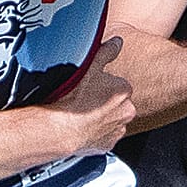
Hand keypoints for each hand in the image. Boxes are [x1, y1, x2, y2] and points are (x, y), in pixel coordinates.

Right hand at [54, 37, 135, 152]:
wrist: (60, 129)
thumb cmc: (72, 98)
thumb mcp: (89, 66)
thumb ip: (106, 52)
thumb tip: (117, 42)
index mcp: (124, 90)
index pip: (117, 84)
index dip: (102, 84)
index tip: (89, 86)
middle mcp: (126, 111)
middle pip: (116, 103)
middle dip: (104, 101)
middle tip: (84, 100)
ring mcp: (117, 129)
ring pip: (110, 120)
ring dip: (100, 117)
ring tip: (81, 114)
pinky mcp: (107, 144)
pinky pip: (103, 136)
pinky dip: (95, 132)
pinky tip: (82, 127)